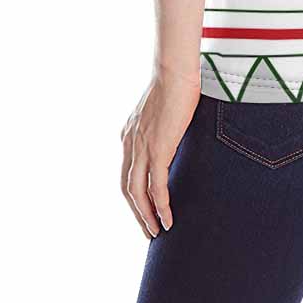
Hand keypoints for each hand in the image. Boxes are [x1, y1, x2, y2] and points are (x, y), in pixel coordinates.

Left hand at [120, 71, 201, 237]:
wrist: (174, 71)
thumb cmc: (175, 84)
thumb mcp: (163, 110)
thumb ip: (163, 126)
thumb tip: (176, 133)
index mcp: (129, 135)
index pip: (127, 173)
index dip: (134, 195)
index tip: (144, 209)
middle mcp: (130, 144)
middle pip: (127, 188)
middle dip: (137, 212)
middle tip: (149, 230)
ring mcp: (141, 147)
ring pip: (137, 192)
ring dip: (146, 215)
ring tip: (157, 231)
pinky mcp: (157, 149)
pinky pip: (156, 185)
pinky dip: (160, 205)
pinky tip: (167, 218)